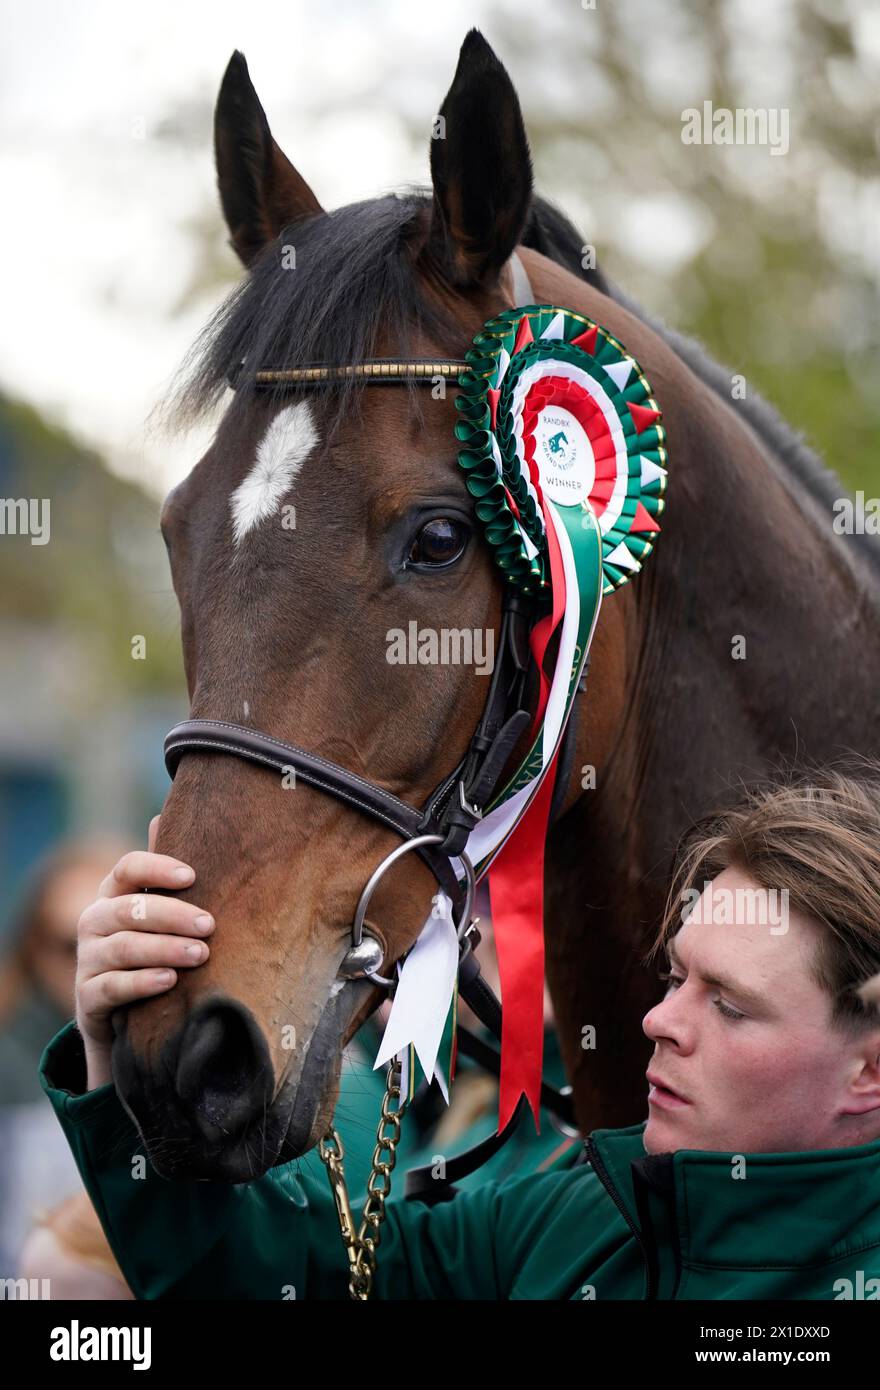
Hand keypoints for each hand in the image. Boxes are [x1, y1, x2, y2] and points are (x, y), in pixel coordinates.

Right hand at [75, 816, 213, 1089]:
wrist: (125, 1021)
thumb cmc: (150, 952)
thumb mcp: (158, 916)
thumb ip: (161, 876)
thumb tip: (162, 816)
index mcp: (112, 895)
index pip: (127, 869)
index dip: (157, 868)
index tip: (191, 876)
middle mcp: (93, 922)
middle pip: (129, 910)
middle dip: (172, 915)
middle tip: (209, 925)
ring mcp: (87, 960)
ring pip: (124, 948)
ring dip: (165, 949)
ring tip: (200, 953)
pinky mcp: (86, 999)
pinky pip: (112, 987)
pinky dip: (142, 982)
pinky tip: (170, 980)